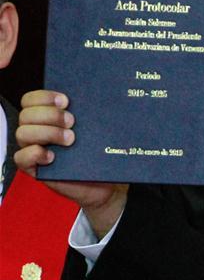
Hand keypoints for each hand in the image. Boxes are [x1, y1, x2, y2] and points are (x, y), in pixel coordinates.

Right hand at [14, 90, 127, 236]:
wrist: (106, 183)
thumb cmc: (100, 154)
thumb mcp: (96, 131)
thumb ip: (91, 114)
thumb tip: (103, 97)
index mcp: (48, 117)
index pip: (31, 100)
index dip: (44, 96)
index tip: (66, 100)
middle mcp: (37, 130)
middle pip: (27, 114)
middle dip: (50, 115)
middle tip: (72, 122)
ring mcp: (34, 148)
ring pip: (23, 133)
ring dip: (47, 133)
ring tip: (70, 139)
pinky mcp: (34, 168)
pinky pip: (21, 157)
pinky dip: (35, 153)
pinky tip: (52, 156)